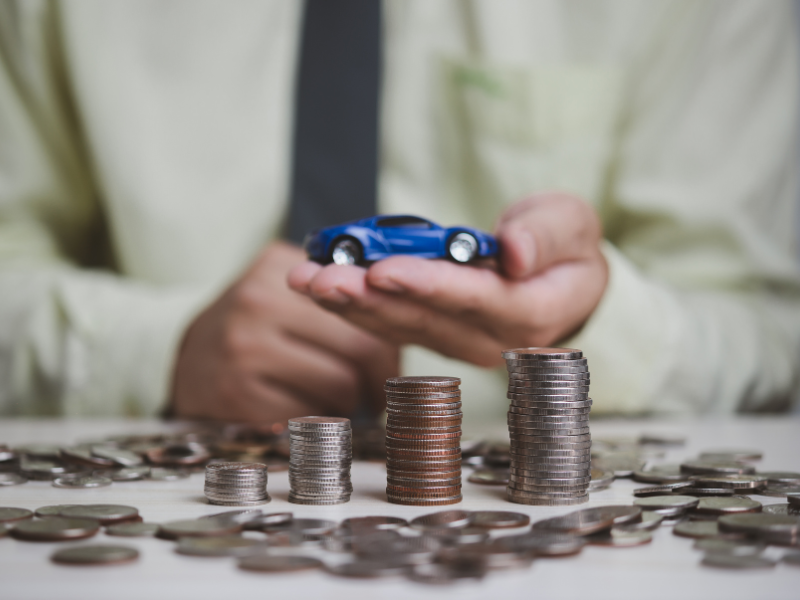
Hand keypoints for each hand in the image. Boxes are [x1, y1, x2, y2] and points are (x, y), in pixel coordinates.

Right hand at [171, 242, 398, 421]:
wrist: (188, 359)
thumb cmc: (258, 326)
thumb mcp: (287, 288)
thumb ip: (339, 289)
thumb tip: (407, 316)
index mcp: (280, 265)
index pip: (368, 302)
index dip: (389, 337)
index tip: (390, 358)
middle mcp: (259, 299)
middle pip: (361, 348)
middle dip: (379, 379)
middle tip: (376, 392)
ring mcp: (244, 347)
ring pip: (341, 386)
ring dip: (350, 403)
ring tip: (339, 400)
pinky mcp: (236, 394)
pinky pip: (309, 415)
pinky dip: (319, 420)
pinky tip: (308, 410)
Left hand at [287, 193, 606, 366]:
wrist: (560, 281)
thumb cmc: (566, 248)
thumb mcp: (572, 225)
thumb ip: (548, 235)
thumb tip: (515, 251)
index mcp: (531, 313)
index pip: (477, 302)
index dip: (429, 286)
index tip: (384, 269)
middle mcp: (489, 339)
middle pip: (424, 320)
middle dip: (368, 298)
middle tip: (321, 277)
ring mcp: (457, 342)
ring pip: (398, 326)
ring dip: (348, 304)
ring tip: (303, 280)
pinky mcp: (433, 333)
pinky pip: (389, 323)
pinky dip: (352, 305)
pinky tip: (316, 288)